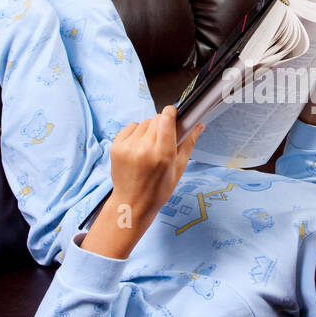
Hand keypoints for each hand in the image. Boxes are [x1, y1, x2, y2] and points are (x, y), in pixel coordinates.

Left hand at [109, 104, 204, 222]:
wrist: (132, 203)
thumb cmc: (158, 190)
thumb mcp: (179, 169)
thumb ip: (189, 143)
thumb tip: (199, 124)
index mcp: (163, 154)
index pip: (166, 119)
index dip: (171, 112)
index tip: (173, 114)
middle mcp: (144, 148)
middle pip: (156, 119)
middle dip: (162, 125)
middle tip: (163, 140)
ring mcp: (128, 147)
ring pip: (144, 123)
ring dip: (149, 130)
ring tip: (149, 148)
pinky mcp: (116, 147)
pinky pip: (130, 127)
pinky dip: (136, 133)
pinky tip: (138, 148)